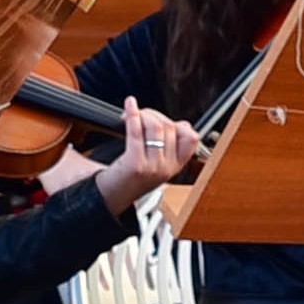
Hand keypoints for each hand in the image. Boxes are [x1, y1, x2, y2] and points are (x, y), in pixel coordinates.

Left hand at [95, 104, 211, 208]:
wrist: (112, 197)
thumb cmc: (132, 177)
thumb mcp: (159, 164)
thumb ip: (171, 146)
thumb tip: (181, 123)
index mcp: (176, 166)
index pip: (191, 138)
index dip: (180, 124)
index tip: (164, 121)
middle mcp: (166, 167)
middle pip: (169, 126)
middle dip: (154, 114)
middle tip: (141, 115)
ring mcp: (152, 167)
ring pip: (155, 126)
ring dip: (143, 114)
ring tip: (133, 115)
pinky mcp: (135, 164)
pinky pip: (136, 132)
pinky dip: (132, 114)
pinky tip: (129, 107)